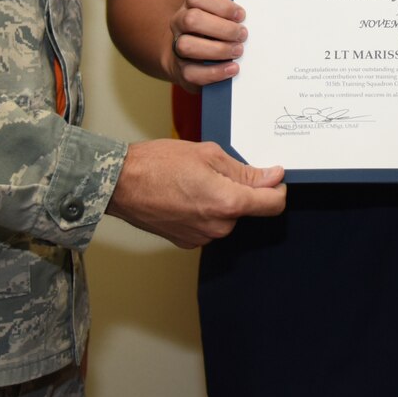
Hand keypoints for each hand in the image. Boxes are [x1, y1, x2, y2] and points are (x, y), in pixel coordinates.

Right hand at [106, 139, 284, 247]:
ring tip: (195, 181)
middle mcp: (218, 226)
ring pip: (227, 217)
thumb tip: (272, 177)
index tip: (272, 178)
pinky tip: (186, 195)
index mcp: (228, 203)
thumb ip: (245, 171)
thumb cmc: (158, 164)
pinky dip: (204, 211)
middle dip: (240, 190)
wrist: (120, 184)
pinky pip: (209, 225)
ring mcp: (202, 237)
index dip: (277, 188)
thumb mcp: (208, 154)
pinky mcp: (188, 242)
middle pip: (248, 209)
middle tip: (216, 170)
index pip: (273, 205)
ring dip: (221, 200)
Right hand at [168, 0, 246, 91]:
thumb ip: (231, 9)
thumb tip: (253, 9)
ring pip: (187, 46)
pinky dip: (215, 72)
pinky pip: (192, 73)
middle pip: (191, 20)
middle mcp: (179, 23)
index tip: (241, 15)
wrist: (195, 56)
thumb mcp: (221, 13)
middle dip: (222, 28)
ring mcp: (177, 46)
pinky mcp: (182, 70)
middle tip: (242, 35)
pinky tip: (232, 68)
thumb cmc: (217, 28)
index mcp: (190, 4)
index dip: (221, 5)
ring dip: (218, 49)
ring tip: (238, 50)